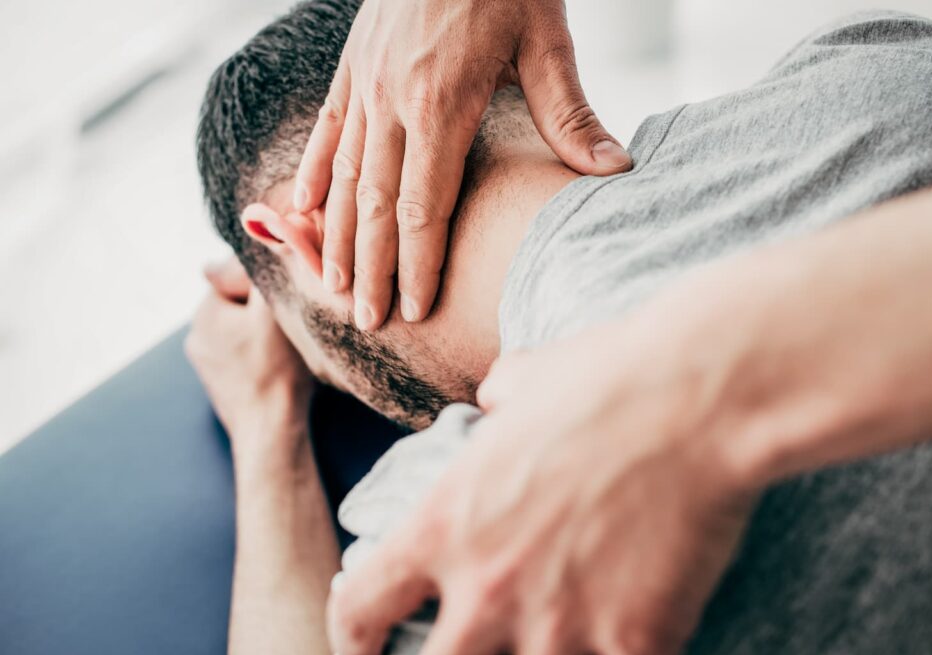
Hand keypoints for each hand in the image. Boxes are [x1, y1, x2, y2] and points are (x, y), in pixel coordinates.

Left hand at [185, 257, 313, 454]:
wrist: (269, 431)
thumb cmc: (275, 371)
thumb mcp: (273, 310)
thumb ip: (265, 271)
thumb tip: (261, 236)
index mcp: (204, 313)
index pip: (238, 278)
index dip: (267, 286)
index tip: (287, 300)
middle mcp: (197, 336)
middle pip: (241, 305)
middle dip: (264, 311)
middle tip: (291, 324)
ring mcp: (206, 364)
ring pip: (243, 332)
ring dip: (264, 334)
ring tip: (288, 349)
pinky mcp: (221, 385)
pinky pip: (243, 356)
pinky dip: (261, 357)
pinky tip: (279, 368)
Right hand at [294, 0, 630, 330]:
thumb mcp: (547, 40)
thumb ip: (570, 115)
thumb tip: (614, 173)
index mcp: (441, 106)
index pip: (423, 208)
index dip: (418, 265)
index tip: (414, 311)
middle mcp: (392, 102)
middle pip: (375, 207)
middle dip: (372, 270)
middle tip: (368, 322)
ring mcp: (365, 83)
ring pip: (344, 177)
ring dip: (337, 237)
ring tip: (332, 287)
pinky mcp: (353, 65)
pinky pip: (327, 131)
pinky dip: (313, 175)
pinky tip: (301, 211)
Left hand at [326, 318, 758, 654]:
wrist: (697, 396)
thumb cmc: (608, 376)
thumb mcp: (527, 377)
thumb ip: (496, 396)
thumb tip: (496, 395)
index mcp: (445, 524)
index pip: (358, 609)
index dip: (352, 639)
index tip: (366, 650)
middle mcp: (488, 587)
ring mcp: (561, 624)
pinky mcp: (638, 641)